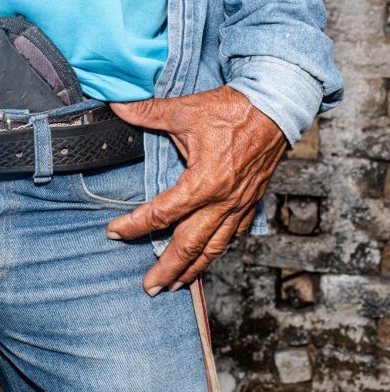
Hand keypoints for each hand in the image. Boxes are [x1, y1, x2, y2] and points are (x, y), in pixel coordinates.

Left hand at [108, 86, 286, 295]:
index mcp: (204, 181)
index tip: (114, 232)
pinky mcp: (251, 202)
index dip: (134, 224)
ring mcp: (239, 204)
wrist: (277, 106)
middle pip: (190, 245)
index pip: (161, 213)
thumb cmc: (234, 109)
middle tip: (149, 287)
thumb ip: (147, 112)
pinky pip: (233, 235)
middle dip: (167, 268)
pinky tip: (207, 258)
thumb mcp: (185, 109)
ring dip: (193, 269)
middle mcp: (223, 200)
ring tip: (175, 286)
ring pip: (214, 247)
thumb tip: (117, 105)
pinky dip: (217, 251)